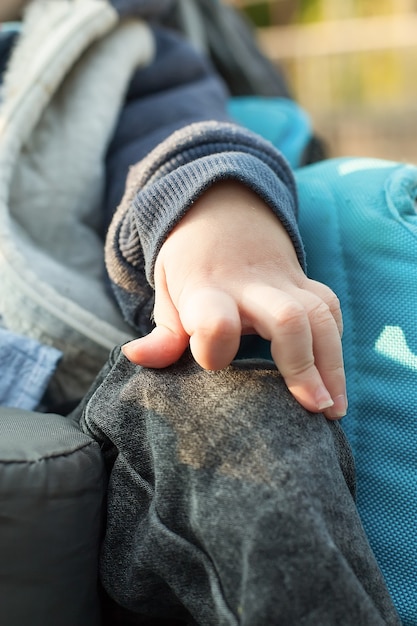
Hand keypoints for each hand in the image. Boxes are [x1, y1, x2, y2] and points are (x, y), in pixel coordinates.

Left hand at [122, 181, 346, 418]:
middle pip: (287, 318)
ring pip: (320, 315)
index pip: (215, 320)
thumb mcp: (167, 290)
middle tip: (314, 410)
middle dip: (303, 365)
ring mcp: (283, 280)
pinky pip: (330, 309)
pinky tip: (334, 380)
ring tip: (334, 410)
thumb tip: (136, 358)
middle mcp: (251, 285)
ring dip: (332, 365)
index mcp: (207, 289)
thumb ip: (162, 333)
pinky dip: (335, 345)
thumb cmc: (190, 261)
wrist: (222, 206)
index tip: (214, 367)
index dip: (214, 347)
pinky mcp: (305, 281)